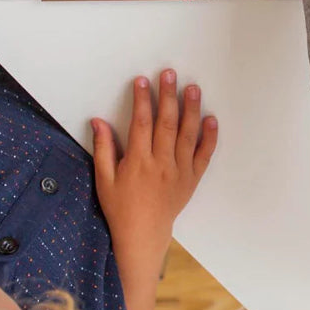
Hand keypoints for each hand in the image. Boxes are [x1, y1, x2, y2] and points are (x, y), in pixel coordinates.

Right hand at [91, 70, 217, 309]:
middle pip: (166, 123)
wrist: (142, 236)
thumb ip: (103, 149)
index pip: (141, 123)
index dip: (142, 100)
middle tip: (170, 74)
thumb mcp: (104, 180)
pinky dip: (209, 137)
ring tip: (192, 88)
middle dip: (168, 96)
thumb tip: (98, 121)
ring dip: (191, 109)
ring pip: (187, 134)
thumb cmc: (120, 207)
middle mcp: (161, 163)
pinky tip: (211, 119)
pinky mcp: (192, 178)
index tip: (142, 81)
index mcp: (138, 162)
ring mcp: (179, 171)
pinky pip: (203, 155)